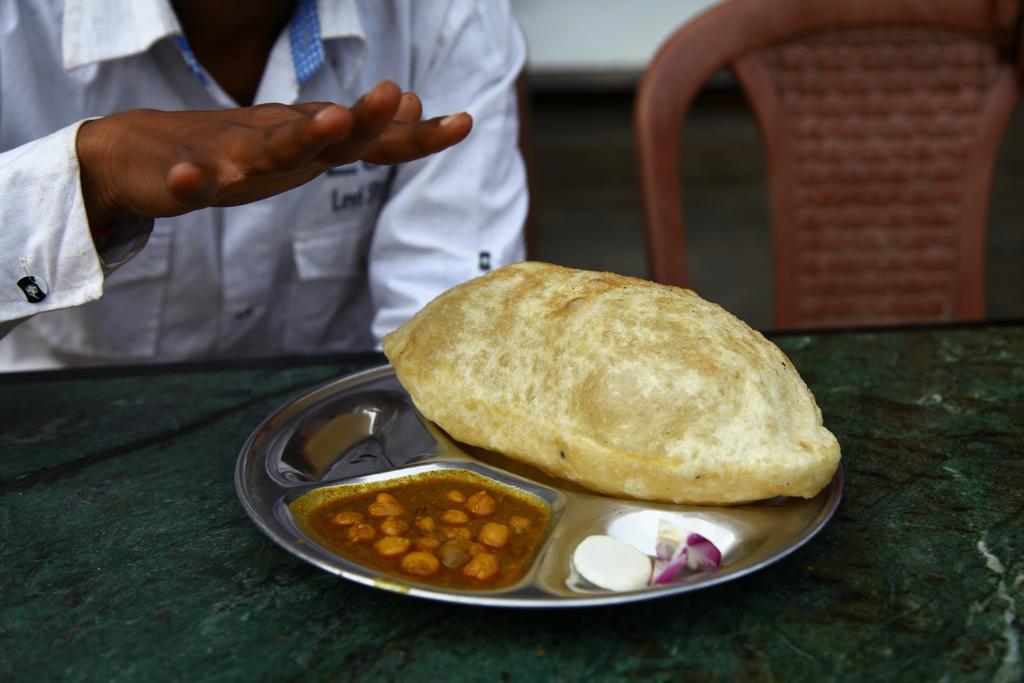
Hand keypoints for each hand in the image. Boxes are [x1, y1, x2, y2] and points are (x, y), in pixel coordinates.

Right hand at [76, 80, 471, 230]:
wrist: (143, 151)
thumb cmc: (236, 149)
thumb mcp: (305, 145)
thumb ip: (359, 136)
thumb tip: (415, 104)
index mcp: (308, 143)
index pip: (371, 140)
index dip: (415, 136)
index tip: (464, 123)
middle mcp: (275, 142)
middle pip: (326, 133)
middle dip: (364, 118)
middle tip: (395, 94)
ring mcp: (227, 156)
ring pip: (265, 148)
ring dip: (299, 134)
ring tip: (330, 119)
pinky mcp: (180, 176)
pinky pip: (186, 181)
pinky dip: (189, 180)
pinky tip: (191, 181)